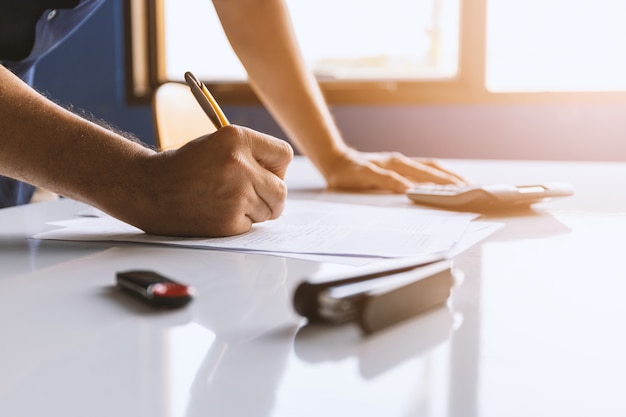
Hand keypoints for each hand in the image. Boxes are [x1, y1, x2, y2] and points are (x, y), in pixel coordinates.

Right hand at [126, 125, 292, 236]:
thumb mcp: (219, 143)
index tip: (265, 173)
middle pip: (282, 190)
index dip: (276, 167)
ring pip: (269, 210)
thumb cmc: (186, 166)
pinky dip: (239, 223)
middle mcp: (239, 164)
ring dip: (254, 210)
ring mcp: (236, 194)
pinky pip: (251, 225)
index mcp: (237, 137)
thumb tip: (283, 175)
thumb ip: (252, 154)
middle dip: (271, 196)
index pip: (284, 155)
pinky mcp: (229, 221)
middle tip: (250, 194)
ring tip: (225, 200)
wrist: (148, 189)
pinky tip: (216, 212)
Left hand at [323, 149, 465, 192]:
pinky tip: (439, 183)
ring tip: (462, 185)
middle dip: (452, 179)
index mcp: (397, 163)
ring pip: (429, 168)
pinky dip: (434, 176)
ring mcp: (399, 164)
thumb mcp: (363, 178)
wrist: (334, 163)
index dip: (444, 182)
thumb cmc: (347, 173)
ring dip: (446, 176)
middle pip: (434, 169)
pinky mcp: (396, 168)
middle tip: (470, 188)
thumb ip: (385, 181)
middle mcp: (401, 161)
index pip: (427, 173)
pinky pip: (420, 171)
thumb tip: (408, 188)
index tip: (460, 190)